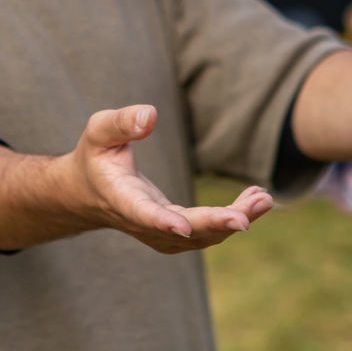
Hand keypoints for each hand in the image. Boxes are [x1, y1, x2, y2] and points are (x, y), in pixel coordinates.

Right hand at [64, 105, 272, 253]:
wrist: (87, 192)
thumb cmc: (95, 156)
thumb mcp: (98, 131)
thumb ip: (122, 122)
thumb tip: (150, 115)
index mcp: (121, 198)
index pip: (142, 213)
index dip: (162, 221)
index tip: (182, 226)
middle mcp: (142, 222)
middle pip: (183, 231)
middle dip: (215, 224)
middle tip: (246, 218)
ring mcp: (160, 233)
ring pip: (202, 235)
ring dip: (234, 219)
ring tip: (264, 199)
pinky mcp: (175, 234)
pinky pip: (208, 231)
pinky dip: (233, 218)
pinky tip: (255, 200)